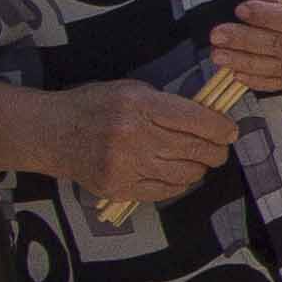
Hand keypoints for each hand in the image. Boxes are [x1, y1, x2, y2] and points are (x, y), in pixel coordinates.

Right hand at [61, 80, 238, 206]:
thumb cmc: (94, 106)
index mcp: (139, 105)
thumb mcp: (130, 90)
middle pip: (194, 149)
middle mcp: (134, 136)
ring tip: (199, 162)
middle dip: (215, 151)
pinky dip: (179, 184)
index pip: (195, 120)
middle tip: (219, 150)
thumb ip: (167, 104)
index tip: (230, 132)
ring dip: (199, 169)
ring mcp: (126, 166)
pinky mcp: (119, 189)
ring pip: (184, 174)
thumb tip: (206, 117)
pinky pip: (164, 191)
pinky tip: (178, 175)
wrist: (51, 133)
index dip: (221, 128)